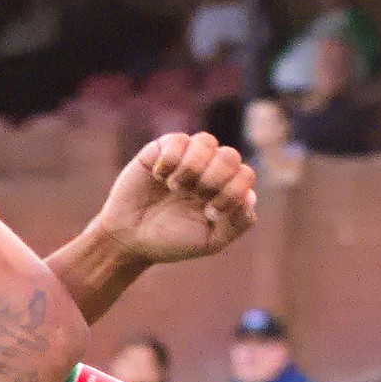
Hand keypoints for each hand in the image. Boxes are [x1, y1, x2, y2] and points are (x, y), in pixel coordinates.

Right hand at [95, 131, 258, 265]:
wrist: (130, 239)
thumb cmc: (171, 241)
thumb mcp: (210, 241)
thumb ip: (237, 223)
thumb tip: (250, 196)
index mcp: (224, 189)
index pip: (245, 175)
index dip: (232, 191)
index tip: (211, 212)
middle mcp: (209, 170)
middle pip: (230, 155)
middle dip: (214, 178)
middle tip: (194, 196)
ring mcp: (186, 158)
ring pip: (206, 141)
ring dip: (192, 167)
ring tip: (175, 187)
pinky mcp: (162, 150)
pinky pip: (178, 140)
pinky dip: (170, 160)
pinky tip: (159, 177)